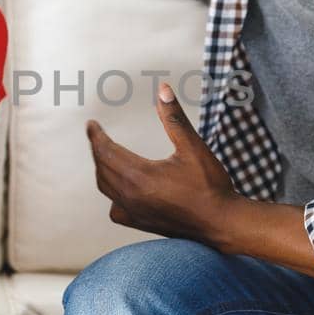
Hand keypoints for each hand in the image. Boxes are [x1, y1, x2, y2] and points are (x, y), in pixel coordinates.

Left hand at [85, 83, 238, 240]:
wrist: (222, 224)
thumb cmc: (210, 186)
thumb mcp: (193, 147)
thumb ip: (174, 118)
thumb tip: (163, 90)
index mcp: (140, 176)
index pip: (106, 152)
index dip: (96, 136)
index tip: (91, 125)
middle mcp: (131, 196)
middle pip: (103, 168)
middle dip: (98, 149)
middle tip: (96, 134)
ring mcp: (134, 212)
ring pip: (106, 187)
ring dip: (103, 169)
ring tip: (105, 154)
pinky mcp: (141, 223)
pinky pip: (115, 208)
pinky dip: (112, 194)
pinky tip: (120, 189)